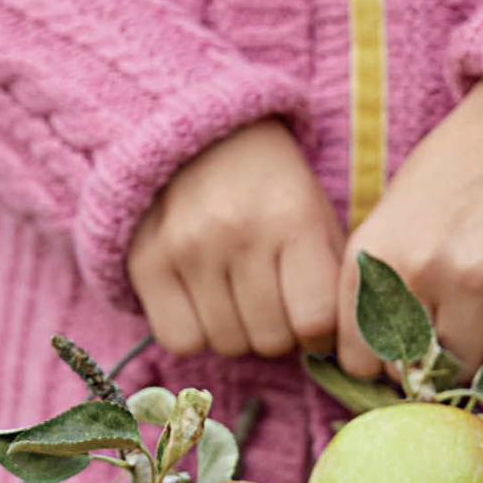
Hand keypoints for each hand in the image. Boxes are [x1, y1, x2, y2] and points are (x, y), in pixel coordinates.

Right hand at [127, 120, 344, 359]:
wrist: (202, 133)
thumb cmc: (273, 189)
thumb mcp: (318, 217)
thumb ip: (333, 280)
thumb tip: (336, 349)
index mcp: (293, 216)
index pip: (315, 321)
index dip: (319, 333)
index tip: (312, 320)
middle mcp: (238, 230)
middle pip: (270, 340)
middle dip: (279, 333)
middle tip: (272, 303)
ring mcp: (187, 246)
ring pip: (227, 344)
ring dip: (238, 333)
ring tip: (237, 296)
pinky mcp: (146, 260)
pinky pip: (181, 341)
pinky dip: (195, 334)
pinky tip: (203, 303)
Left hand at [336, 81, 482, 379]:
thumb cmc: (454, 181)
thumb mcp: (390, 224)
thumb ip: (378, 293)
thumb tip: (382, 374)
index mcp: (371, 257)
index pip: (361, 362)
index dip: (386, 365)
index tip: (407, 350)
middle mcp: (416, 269)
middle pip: (415, 375)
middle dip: (433, 369)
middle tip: (454, 337)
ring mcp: (473, 278)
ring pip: (465, 373)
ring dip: (477, 364)